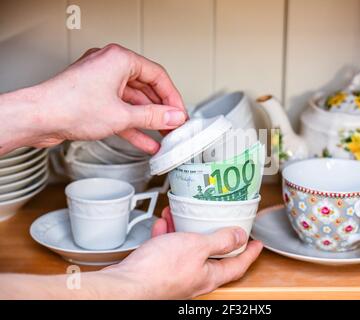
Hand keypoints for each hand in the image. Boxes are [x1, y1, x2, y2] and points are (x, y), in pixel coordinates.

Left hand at [4, 44, 186, 153]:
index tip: (180, 113)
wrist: (38, 118)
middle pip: (146, 88)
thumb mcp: (122, 115)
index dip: (173, 97)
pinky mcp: (94, 99)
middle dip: (161, 110)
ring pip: (133, 102)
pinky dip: (132, 125)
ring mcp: (101, 83)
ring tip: (163, 135)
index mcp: (119, 59)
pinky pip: (120, 110)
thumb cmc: (69, 106)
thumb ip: (153, 116)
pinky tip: (145, 140)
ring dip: (148, 120)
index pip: (157, 75)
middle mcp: (110, 66)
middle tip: (173, 125)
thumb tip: (172, 116)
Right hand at [104, 207, 262, 298]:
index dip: (250, 253)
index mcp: (209, 274)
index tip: (257, 244)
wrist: (127, 285)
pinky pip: (168, 249)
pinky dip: (168, 235)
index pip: (238, 265)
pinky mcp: (159, 270)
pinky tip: (164, 225)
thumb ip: (220, 241)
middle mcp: (194, 277)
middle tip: (220, 224)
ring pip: (187, 249)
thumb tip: (240, 236)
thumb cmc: (159, 271)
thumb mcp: (197, 247)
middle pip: (212, 256)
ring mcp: (176, 274)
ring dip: (187, 230)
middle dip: (215, 236)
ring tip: (184, 216)